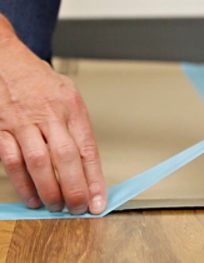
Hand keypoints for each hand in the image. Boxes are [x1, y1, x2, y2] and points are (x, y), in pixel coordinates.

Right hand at [0, 18, 106, 213]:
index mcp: (72, 107)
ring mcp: (22, 122)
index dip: (94, 179)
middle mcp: (49, 114)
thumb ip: (77, 128)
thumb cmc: (40, 81)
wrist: (6, 59)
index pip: (88, 149)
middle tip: (79, 208)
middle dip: (74, 189)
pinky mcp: (0, 128)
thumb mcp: (69, 96)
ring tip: (57, 206)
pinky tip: (31, 196)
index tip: (99, 200)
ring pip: (38, 163)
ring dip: (49, 190)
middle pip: (66, 158)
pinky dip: (22, 183)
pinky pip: (11, 161)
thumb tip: (89, 166)